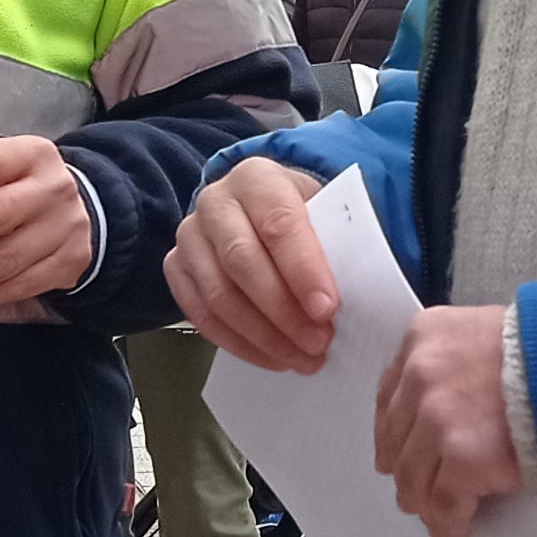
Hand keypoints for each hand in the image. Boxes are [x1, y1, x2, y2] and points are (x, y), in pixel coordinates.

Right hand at [167, 160, 333, 372]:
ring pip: (219, 295)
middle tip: (319, 343)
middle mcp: (215, 202)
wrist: (260, 209)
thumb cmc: (303, 215)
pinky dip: (239, 343)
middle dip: (284, 310)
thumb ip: (337, 243)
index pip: (279, 224)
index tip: (328, 309)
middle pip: (243, 262)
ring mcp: (190, 236)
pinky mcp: (176, 268)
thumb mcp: (326, 212)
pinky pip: (201, 315)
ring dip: (263, 336)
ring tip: (302, 358)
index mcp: (257, 178)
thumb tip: (361, 295)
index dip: (304, 269)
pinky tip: (273, 357)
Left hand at [379, 304, 523, 536]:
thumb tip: (452, 413)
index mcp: (425, 338)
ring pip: (413, 477)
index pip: (390, 395)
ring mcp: (438, 419)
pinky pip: (444, 504)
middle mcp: (422, 376)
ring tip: (438, 515)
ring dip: (424, 501)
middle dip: (407, 469)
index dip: (396, 431)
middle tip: (418, 489)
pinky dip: (448, 522)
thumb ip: (458, 365)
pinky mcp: (463, 459)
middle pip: (395, 440)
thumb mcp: (489, 335)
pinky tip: (457, 529)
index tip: (400, 449)